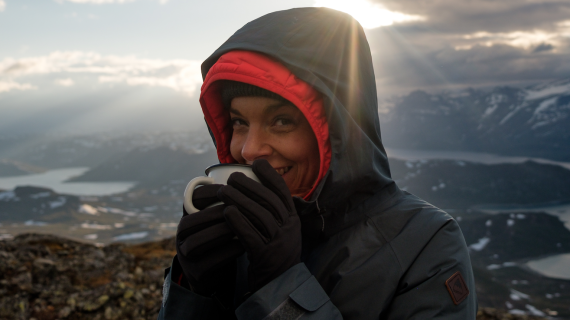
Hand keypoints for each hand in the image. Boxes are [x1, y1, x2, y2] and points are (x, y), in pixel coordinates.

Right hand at [176, 184, 244, 295]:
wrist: (216, 271)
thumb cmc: (223, 235)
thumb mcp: (220, 216)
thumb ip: (228, 197)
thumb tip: (251, 167)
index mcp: (187, 216)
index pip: (191, 200)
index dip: (209, 192)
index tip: (231, 187)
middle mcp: (181, 235)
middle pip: (192, 221)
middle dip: (216, 213)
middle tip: (240, 207)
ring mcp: (186, 255)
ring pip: (198, 241)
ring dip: (221, 232)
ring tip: (242, 226)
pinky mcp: (196, 272)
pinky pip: (210, 261)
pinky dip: (227, 252)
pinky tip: (244, 245)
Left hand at [218, 159, 301, 292]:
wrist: (278, 287)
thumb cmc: (273, 254)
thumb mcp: (280, 231)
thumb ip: (272, 212)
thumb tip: (255, 187)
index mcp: (292, 220)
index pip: (283, 192)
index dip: (270, 175)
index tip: (256, 163)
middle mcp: (289, 229)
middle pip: (269, 201)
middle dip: (250, 185)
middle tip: (232, 177)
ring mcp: (279, 243)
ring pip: (260, 215)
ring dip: (240, 200)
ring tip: (223, 192)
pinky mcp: (266, 256)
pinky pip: (251, 235)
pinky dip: (239, 222)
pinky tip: (226, 212)